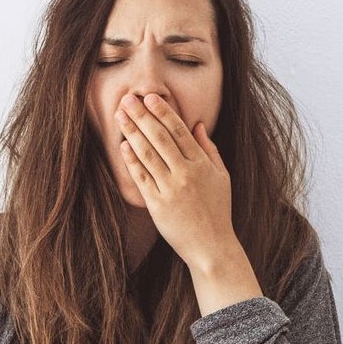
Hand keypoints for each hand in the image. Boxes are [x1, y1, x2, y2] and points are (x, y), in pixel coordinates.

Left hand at [114, 93, 235, 271]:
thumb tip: (198, 124)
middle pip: (160, 138)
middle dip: (143, 116)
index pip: (179, 131)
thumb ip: (209, 150)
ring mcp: (171, 189)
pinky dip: (132, 160)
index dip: (163, 112)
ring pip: (148, 154)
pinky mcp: (157, 205)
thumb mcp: (222, 177)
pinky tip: (123, 145)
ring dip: (132, 132)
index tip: (150, 97)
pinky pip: (142, 177)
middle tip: (128, 99)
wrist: (211, 247)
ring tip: (120, 115)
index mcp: (202, 165)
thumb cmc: (218, 211)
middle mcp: (186, 174)